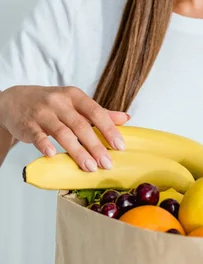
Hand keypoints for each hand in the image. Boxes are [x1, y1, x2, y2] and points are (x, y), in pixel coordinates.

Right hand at [0, 86, 128, 171]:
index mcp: (75, 96)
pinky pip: (38, 136)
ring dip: (77, 151)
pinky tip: (53, 156)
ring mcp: (43, 113)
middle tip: (107, 163)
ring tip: (90, 167)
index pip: (96, 112)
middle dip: (96, 146)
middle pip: (81, 125)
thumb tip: (126, 119)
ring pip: (62, 133)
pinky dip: (45, 145)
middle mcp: (60, 102)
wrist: (16, 100)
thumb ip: (99, 112)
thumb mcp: (75, 102)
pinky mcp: (28, 124)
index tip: (120, 146)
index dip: (108, 129)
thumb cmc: (52, 104)